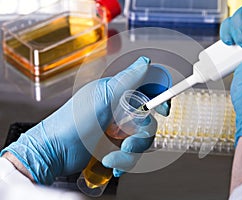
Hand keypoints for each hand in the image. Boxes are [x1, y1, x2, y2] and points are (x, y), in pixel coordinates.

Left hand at [1, 57, 168, 183]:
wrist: (54, 153)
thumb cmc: (71, 122)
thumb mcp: (101, 98)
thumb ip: (126, 80)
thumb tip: (145, 62)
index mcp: (119, 93)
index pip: (148, 88)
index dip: (160, 96)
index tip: (162, 110)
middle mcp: (122, 110)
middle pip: (150, 119)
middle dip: (140, 135)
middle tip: (127, 142)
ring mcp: (120, 129)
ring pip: (142, 139)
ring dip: (130, 152)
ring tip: (112, 156)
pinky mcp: (117, 146)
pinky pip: (133, 154)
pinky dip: (124, 161)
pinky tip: (110, 162)